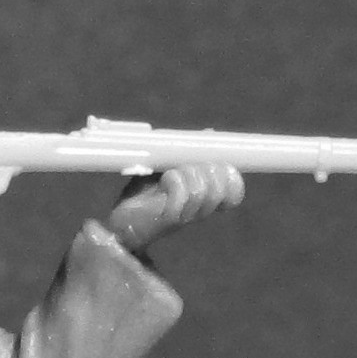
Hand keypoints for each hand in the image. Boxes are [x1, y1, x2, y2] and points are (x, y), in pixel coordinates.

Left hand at [107, 162, 244, 254]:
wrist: (122, 222)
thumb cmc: (145, 193)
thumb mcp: (167, 166)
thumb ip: (187, 152)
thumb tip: (209, 134)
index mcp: (206, 196)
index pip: (235, 190)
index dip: (231, 177)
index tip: (215, 165)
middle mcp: (200, 208)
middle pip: (222, 186)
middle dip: (206, 168)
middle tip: (186, 165)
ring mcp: (186, 215)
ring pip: (202, 188)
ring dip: (186, 173)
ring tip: (170, 173)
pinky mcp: (169, 219)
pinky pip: (182, 194)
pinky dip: (174, 181)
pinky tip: (163, 180)